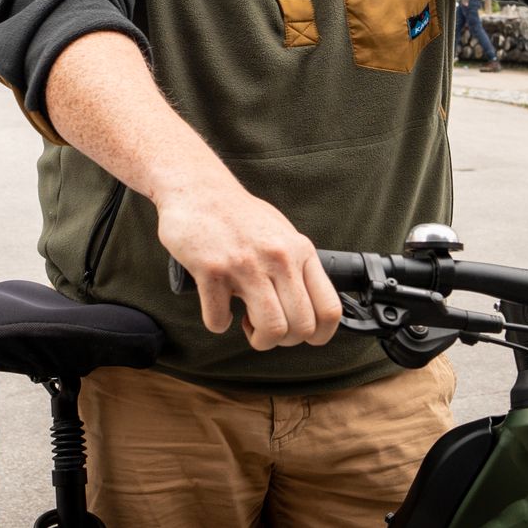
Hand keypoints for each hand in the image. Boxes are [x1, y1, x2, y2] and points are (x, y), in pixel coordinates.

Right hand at [156, 181, 341, 349]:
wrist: (197, 188)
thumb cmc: (238, 214)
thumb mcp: (281, 233)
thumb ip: (296, 266)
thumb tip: (308, 306)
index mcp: (300, 251)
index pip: (329, 309)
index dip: (319, 335)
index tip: (302, 335)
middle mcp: (279, 258)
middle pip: (301, 327)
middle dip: (284, 340)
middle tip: (266, 327)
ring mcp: (245, 264)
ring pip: (271, 329)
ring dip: (258, 340)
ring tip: (247, 323)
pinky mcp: (212, 270)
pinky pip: (220, 319)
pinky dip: (217, 322)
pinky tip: (217, 307)